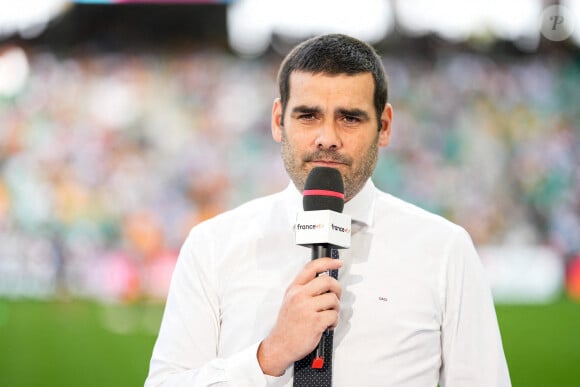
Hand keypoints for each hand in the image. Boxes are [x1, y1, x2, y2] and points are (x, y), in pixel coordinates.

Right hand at [257, 257, 341, 375]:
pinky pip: (334, 315)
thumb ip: (304, 289)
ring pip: (333, 299)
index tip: (337, 263)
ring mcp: (307, 308)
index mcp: (294, 289)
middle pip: (327, 281)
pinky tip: (327, 325)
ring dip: (335, 308)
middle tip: (335, 296)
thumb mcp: (290, 300)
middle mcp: (299, 296)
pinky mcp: (315, 322)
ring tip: (328, 315)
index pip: (311, 268)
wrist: (280, 345)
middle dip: (337, 288)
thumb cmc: (287, 325)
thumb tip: (324, 281)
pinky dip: (334, 322)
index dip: (327, 262)